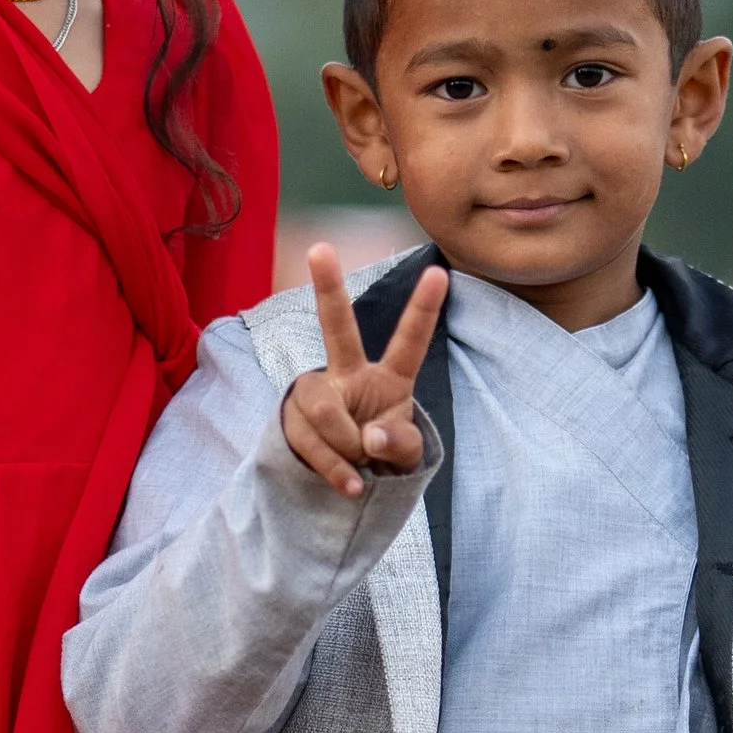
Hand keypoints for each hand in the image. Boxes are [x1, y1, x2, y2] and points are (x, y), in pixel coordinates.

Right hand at [280, 242, 446, 500]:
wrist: (342, 482)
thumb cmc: (381, 458)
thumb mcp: (405, 457)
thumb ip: (399, 445)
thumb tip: (369, 437)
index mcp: (389, 378)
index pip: (409, 342)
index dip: (424, 309)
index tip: (440, 273)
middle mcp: (348, 375)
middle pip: (338, 328)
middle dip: (328, 288)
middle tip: (319, 248)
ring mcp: (316, 394)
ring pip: (323, 408)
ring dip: (344, 444)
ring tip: (359, 468)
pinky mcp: (292, 418)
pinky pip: (309, 439)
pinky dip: (332, 467)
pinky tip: (350, 484)